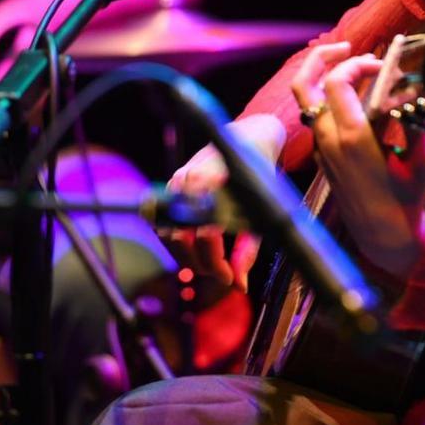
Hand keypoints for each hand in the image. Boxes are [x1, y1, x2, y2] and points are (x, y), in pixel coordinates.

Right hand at [162, 113, 283, 290]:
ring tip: (208, 262)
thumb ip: (246, 252)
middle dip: (199, 263)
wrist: (249, 139)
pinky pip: (166, 220)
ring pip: (168, 232)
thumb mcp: (258, 215)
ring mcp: (178, 181)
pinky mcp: (172, 183)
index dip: (215, 265)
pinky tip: (195, 248)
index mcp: (216, 188)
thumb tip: (239, 286)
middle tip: (219, 272)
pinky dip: (177, 240)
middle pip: (180, 239)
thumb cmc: (258, 177)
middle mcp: (192, 182)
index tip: (229, 278)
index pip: (206, 237)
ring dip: (186, 254)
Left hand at [290, 41, 424, 277]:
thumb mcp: (423, 161)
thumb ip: (417, 125)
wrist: (384, 237)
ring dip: (322, 75)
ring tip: (348, 64)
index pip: (339, 82)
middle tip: (349, 48)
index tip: (383, 65)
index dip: (359, 64)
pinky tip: (355, 95)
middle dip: (325, 58)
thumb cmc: (406, 201)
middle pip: (307, 84)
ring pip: (306, 99)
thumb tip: (412, 94)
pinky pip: (317, 116)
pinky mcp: (323, 155)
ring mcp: (322, 147)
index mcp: (351, 137)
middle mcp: (329, 139)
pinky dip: (329, 97)